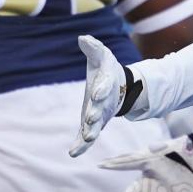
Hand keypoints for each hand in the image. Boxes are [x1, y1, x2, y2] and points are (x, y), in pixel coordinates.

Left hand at [69, 35, 128, 157]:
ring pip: (96, 125)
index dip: (100, 90)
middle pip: (99, 108)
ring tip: (86, 137)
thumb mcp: (100, 57)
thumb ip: (93, 49)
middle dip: (95, 113)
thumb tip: (83, 38)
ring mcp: (100, 115)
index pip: (104, 86)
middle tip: (90, 119)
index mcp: (105, 84)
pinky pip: (87, 137)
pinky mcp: (94, 125)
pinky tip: (73, 153)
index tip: (95, 94)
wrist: (118, 89)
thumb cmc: (105, 71)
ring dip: (91, 132)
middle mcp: (104, 101)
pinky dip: (81, 146)